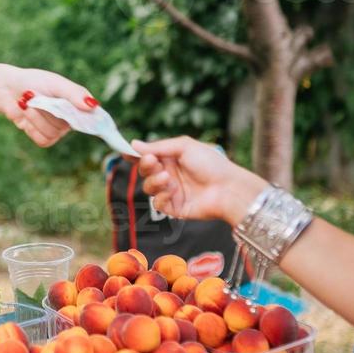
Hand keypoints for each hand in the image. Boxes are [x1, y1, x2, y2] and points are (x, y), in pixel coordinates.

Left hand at [0, 66, 95, 147]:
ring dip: (36, 117)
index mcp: (78, 105)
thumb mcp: (56, 83)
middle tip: (36, 95)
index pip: (94, 118)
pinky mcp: (42, 137)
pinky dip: (32, 126)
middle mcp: (70, 119)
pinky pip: (43, 140)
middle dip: (48, 110)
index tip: (86, 117)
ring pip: (53, 133)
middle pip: (67, 125)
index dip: (94, 123)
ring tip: (27, 102)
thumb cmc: (34, 81)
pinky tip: (26, 114)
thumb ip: (74, 93)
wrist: (8, 88)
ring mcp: (56, 129)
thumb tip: (93, 106)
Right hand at [132, 136, 267, 224]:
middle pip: (144, 171)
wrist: (228, 188)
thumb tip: (134, 144)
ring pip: (148, 188)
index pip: (147, 156)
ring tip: (167, 178)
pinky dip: (162, 196)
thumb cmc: (211, 164)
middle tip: (153, 162)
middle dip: (145, 166)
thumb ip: (158, 147)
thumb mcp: (184, 146)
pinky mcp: (174, 208)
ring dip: (154, 181)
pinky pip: (158, 203)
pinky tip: (173, 191)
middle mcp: (170, 174)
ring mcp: (171, 191)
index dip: (136, 155)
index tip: (126, 153)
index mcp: (171, 158)